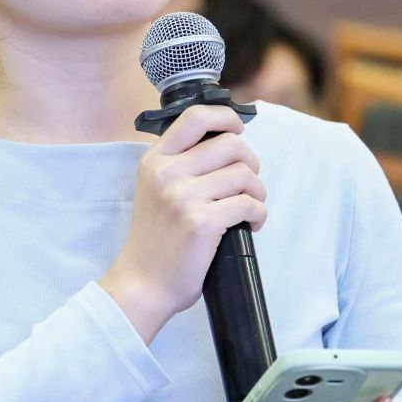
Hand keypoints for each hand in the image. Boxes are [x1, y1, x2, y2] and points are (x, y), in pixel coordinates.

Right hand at [100, 103, 266, 341]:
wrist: (142, 284)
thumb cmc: (156, 241)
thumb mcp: (155, 191)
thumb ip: (181, 165)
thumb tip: (228, 143)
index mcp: (155, 161)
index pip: (196, 117)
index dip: (226, 117)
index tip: (238, 129)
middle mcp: (167, 173)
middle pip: (231, 145)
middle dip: (250, 163)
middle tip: (248, 184)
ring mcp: (183, 197)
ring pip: (244, 175)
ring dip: (257, 192)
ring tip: (250, 208)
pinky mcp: (201, 222)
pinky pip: (248, 205)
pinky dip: (259, 214)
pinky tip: (252, 224)